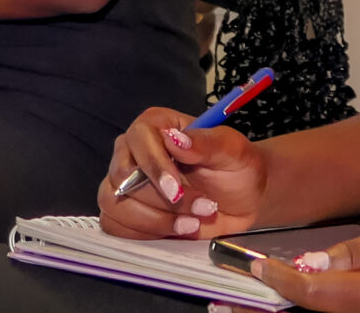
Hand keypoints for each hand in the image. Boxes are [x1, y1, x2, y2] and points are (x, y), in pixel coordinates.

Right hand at [97, 108, 266, 240]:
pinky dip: (147, 233)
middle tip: (201, 207)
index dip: (154, 167)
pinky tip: (177, 230)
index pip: (138, 139)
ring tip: (192, 222)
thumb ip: (206, 143)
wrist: (243, 200)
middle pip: (123, 177)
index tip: (176, 190)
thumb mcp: (233, 151)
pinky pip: (116, 226)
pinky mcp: (128, 212)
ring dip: (156, 220)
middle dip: (162, 200)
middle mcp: (135, 151)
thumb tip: (176, 140)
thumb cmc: (237, 168)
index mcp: (156, 125)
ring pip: (117, 204)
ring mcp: (127, 183)